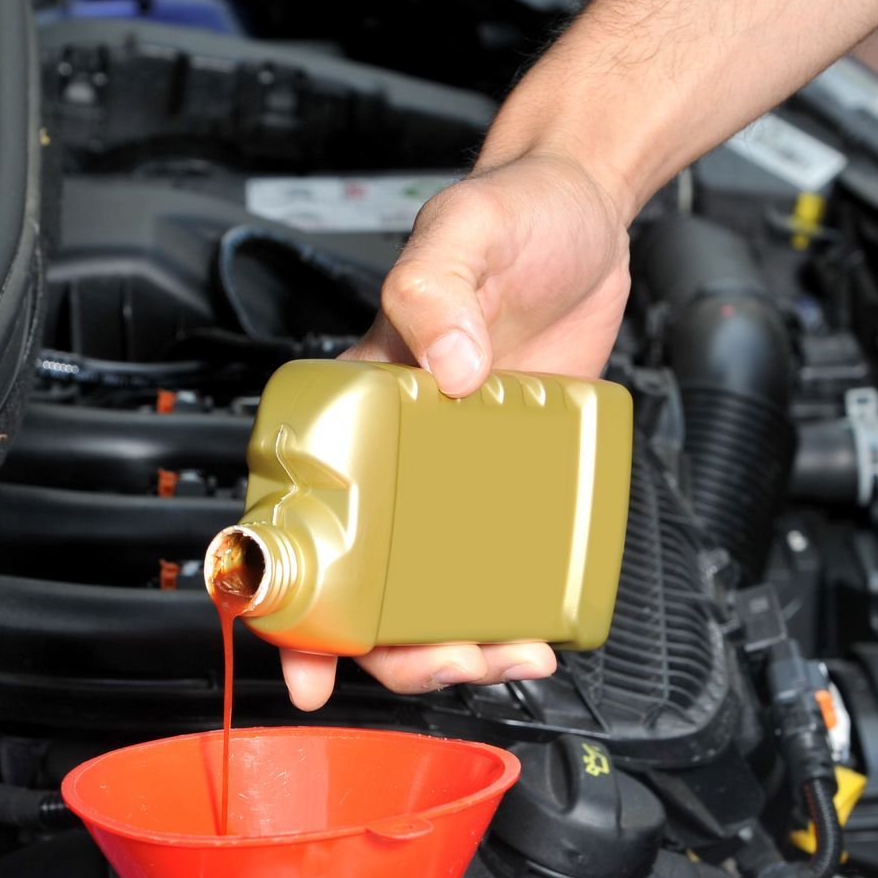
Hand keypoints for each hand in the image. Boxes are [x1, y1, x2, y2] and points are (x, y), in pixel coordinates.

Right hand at [281, 150, 632, 710]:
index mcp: (356, 406)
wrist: (589, 215)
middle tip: (445, 663)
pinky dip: (514, 613)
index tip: (306, 659)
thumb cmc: (511, 214)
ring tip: (506, 655)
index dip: (288, 602)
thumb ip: (437, 284)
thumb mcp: (465, 230)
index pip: (296, 515)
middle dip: (395, 650)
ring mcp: (460, 479)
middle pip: (368, 585)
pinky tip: (539, 629)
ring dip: (458, 647)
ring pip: (434, 592)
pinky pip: (504, 565)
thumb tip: (446, 367)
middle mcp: (400, 455)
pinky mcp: (519, 482)